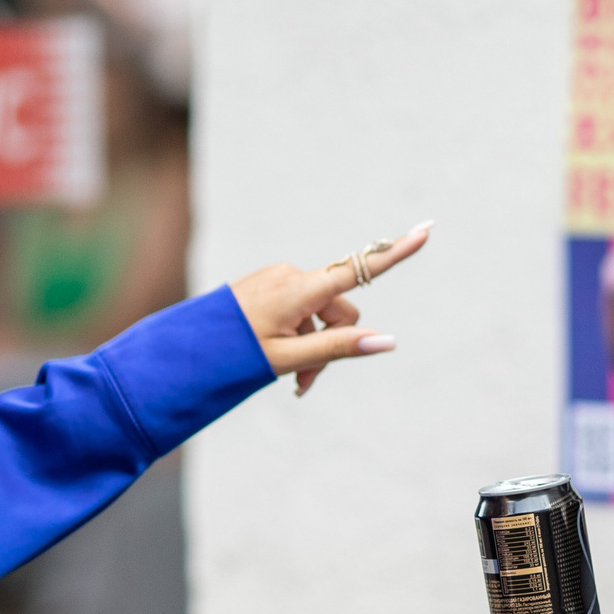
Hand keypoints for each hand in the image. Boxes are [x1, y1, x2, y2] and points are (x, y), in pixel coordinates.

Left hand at [230, 220, 431, 396]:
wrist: (186, 349)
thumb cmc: (234, 354)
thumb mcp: (288, 358)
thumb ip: (338, 348)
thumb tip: (388, 342)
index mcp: (299, 290)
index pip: (359, 270)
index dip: (396, 253)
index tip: (427, 230)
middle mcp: (292, 276)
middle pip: (339, 311)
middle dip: (332, 344)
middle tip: (305, 383)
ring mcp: (278, 280)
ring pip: (319, 316)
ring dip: (313, 347)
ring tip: (291, 380)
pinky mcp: (268, 286)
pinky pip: (298, 311)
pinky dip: (297, 336)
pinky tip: (278, 358)